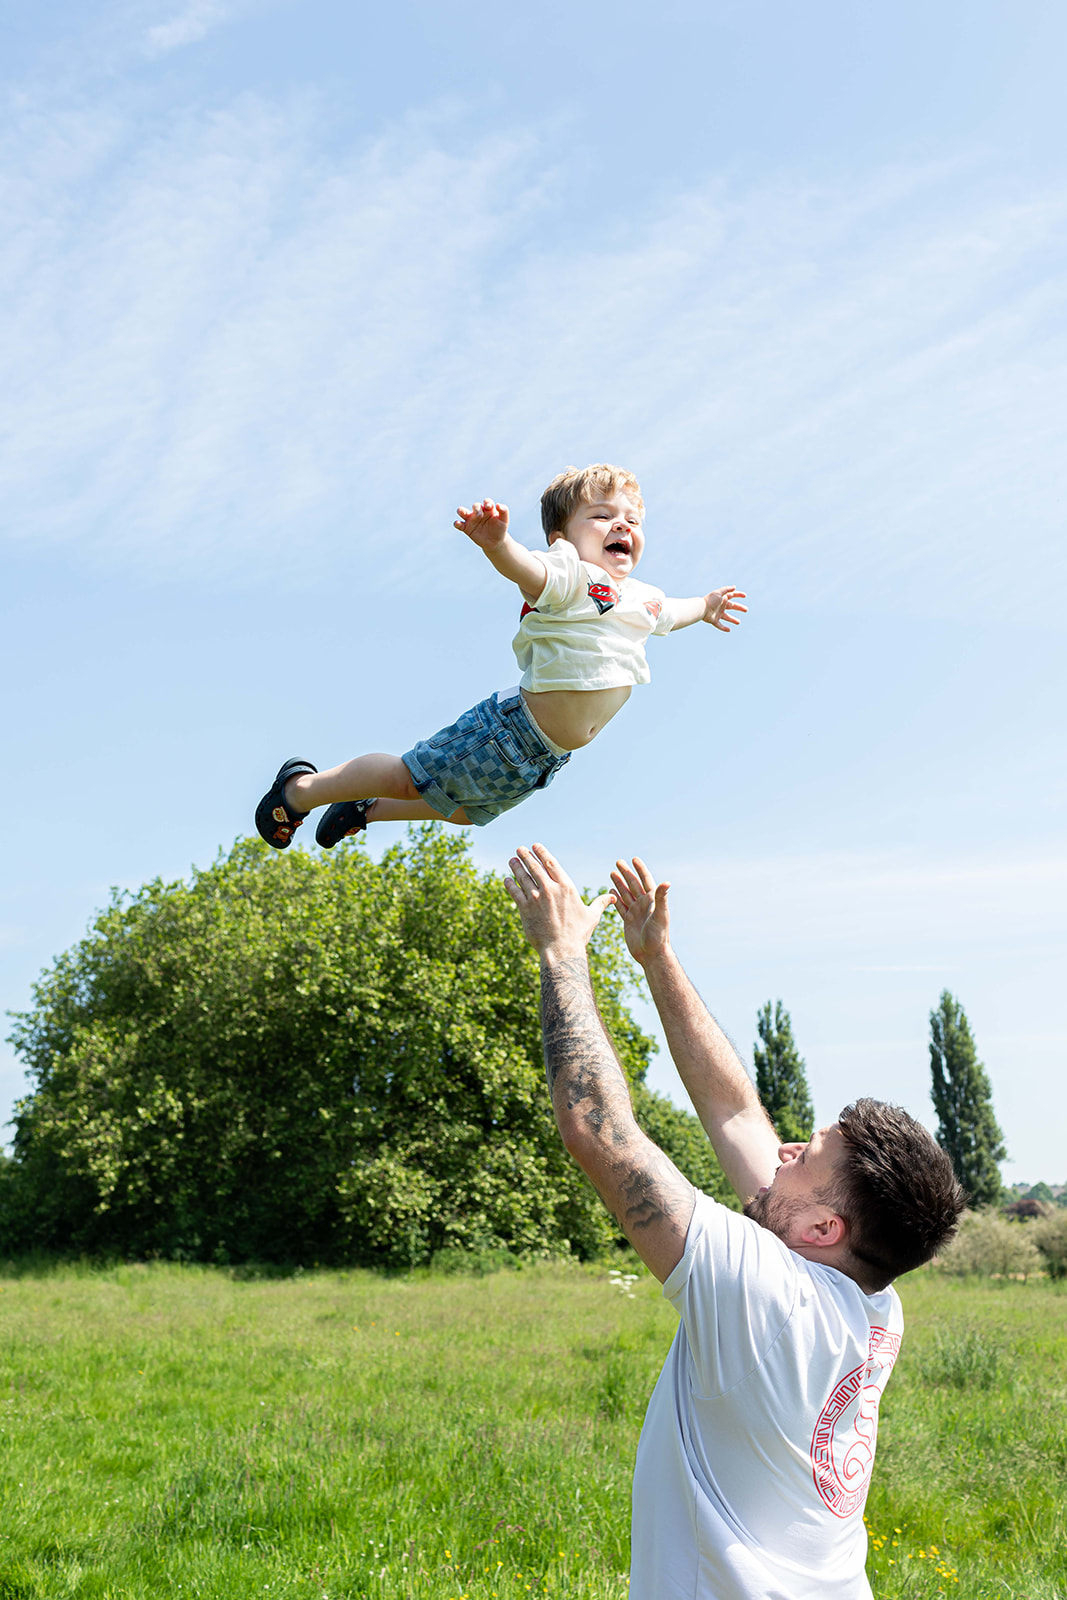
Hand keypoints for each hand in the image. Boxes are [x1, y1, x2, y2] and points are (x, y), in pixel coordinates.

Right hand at [455, 498, 509, 549]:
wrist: (495, 543)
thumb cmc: (500, 529)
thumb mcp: (504, 521)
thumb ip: (504, 511)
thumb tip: (498, 504)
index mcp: (488, 509)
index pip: (486, 502)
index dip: (487, 502)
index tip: (489, 507)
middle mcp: (479, 512)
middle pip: (475, 506)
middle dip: (477, 509)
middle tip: (480, 516)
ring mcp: (471, 519)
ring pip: (462, 511)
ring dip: (461, 510)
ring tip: (463, 513)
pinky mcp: (466, 528)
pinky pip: (459, 524)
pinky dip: (457, 523)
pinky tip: (458, 524)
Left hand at [505, 844, 613, 959]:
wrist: (562, 950)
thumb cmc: (578, 934)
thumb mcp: (592, 916)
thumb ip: (600, 903)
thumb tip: (613, 898)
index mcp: (566, 887)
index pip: (551, 864)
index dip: (542, 853)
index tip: (535, 846)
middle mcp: (550, 889)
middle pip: (535, 867)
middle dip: (526, 856)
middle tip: (520, 849)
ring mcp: (536, 898)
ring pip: (523, 878)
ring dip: (517, 867)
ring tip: (512, 860)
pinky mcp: (525, 909)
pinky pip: (515, 893)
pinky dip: (510, 885)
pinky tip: (507, 879)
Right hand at [609, 857, 670, 965]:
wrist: (651, 954)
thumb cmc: (658, 935)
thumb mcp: (661, 915)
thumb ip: (662, 898)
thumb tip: (667, 882)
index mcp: (652, 901)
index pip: (646, 880)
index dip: (640, 869)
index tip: (634, 859)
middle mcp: (644, 905)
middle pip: (634, 885)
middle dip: (626, 873)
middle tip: (618, 862)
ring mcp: (636, 912)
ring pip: (626, 894)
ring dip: (619, 884)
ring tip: (612, 873)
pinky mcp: (628, 921)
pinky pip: (621, 906)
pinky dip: (615, 899)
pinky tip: (610, 892)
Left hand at [703, 586, 746, 629]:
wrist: (701, 608)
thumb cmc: (710, 600)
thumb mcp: (719, 593)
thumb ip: (726, 589)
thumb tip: (734, 587)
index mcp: (722, 599)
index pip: (732, 595)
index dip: (738, 594)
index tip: (745, 596)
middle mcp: (721, 606)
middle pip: (732, 606)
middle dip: (739, 608)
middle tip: (746, 610)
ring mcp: (717, 613)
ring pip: (727, 617)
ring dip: (733, 619)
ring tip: (738, 622)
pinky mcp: (714, 620)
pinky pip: (719, 625)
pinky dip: (724, 628)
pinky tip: (729, 630)